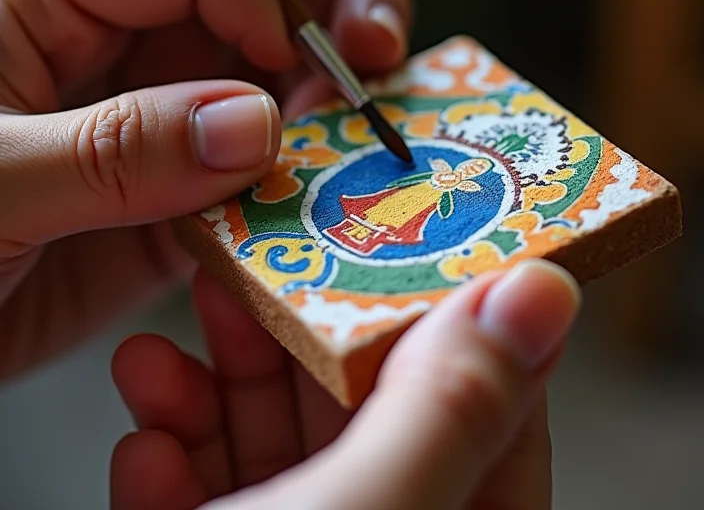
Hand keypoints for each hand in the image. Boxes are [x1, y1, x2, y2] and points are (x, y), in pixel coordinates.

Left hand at [0, 0, 411, 379]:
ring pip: (293, 8)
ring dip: (351, 37)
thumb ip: (112, 148)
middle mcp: (128, 2)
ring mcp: (178, 74)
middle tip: (369, 38)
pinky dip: (336, 126)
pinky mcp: (210, 147)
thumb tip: (254, 127)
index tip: (273, 66)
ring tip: (373, 91)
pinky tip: (351, 151)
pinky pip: (293, 113)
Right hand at [110, 259, 579, 509]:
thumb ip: (457, 406)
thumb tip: (546, 290)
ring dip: (215, 390)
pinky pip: (214, 497)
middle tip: (245, 274)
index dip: (448, 309)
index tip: (399, 234)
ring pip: (280, 446)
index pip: (486, 398)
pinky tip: (144, 434)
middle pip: (363, 410)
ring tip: (163, 349)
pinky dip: (174, 462)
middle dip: (295, 337)